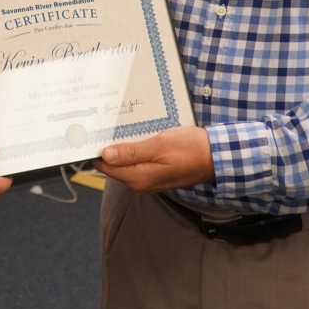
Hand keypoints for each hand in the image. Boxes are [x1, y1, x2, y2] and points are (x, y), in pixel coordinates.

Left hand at [95, 126, 213, 193]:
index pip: (105, 166)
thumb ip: (132, 152)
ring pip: (125, 163)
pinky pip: (136, 162)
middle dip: (108, 147)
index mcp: (139, 178)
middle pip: (113, 165)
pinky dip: (133, 150)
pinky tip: (136, 137)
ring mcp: (148, 180)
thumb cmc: (191, 149)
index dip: (97, 150)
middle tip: (105, 125)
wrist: (216, 157)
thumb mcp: (160, 145)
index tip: (92, 132)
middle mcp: (141, 184)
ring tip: (119, 127)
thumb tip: (106, 155)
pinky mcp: (155, 174)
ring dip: (121, 147)